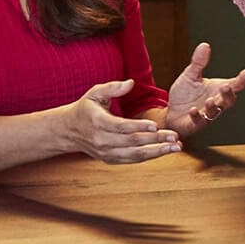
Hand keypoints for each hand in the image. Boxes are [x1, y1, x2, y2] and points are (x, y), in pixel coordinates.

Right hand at [66, 79, 181, 163]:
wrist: (69, 131)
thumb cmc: (86, 108)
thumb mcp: (95, 93)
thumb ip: (113, 87)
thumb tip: (131, 83)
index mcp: (97, 122)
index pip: (120, 126)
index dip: (138, 126)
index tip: (155, 125)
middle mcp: (101, 140)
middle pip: (132, 142)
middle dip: (155, 140)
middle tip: (175, 137)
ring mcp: (105, 152)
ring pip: (134, 155)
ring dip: (157, 152)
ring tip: (175, 147)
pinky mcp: (110, 159)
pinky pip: (132, 160)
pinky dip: (149, 157)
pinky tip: (164, 151)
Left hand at [166, 42, 244, 136]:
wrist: (171, 111)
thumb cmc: (185, 94)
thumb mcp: (190, 75)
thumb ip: (198, 63)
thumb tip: (205, 45)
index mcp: (217, 89)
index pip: (234, 85)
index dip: (242, 80)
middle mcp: (215, 102)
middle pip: (228, 100)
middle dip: (228, 94)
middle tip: (226, 86)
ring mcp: (206, 114)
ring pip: (215, 112)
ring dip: (213, 106)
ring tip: (210, 100)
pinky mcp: (194, 123)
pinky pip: (198, 122)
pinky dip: (196, 117)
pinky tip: (193, 110)